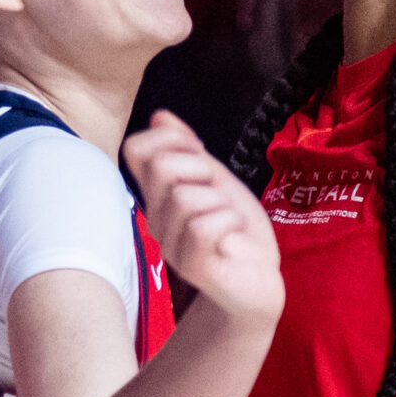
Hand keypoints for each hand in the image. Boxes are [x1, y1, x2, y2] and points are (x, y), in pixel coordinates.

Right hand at [123, 112, 283, 326]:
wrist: (260, 281)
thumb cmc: (237, 231)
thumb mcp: (216, 180)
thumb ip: (189, 150)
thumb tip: (160, 115)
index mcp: (158, 195)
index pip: (135, 148)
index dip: (168, 138)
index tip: (198, 153)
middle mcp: (157, 219)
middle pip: (162, 166)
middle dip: (201, 168)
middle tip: (219, 194)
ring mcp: (171, 245)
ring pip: (185, 198)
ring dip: (220, 203)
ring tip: (228, 221)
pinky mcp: (193, 267)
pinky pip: (203, 226)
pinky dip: (229, 223)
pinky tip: (233, 238)